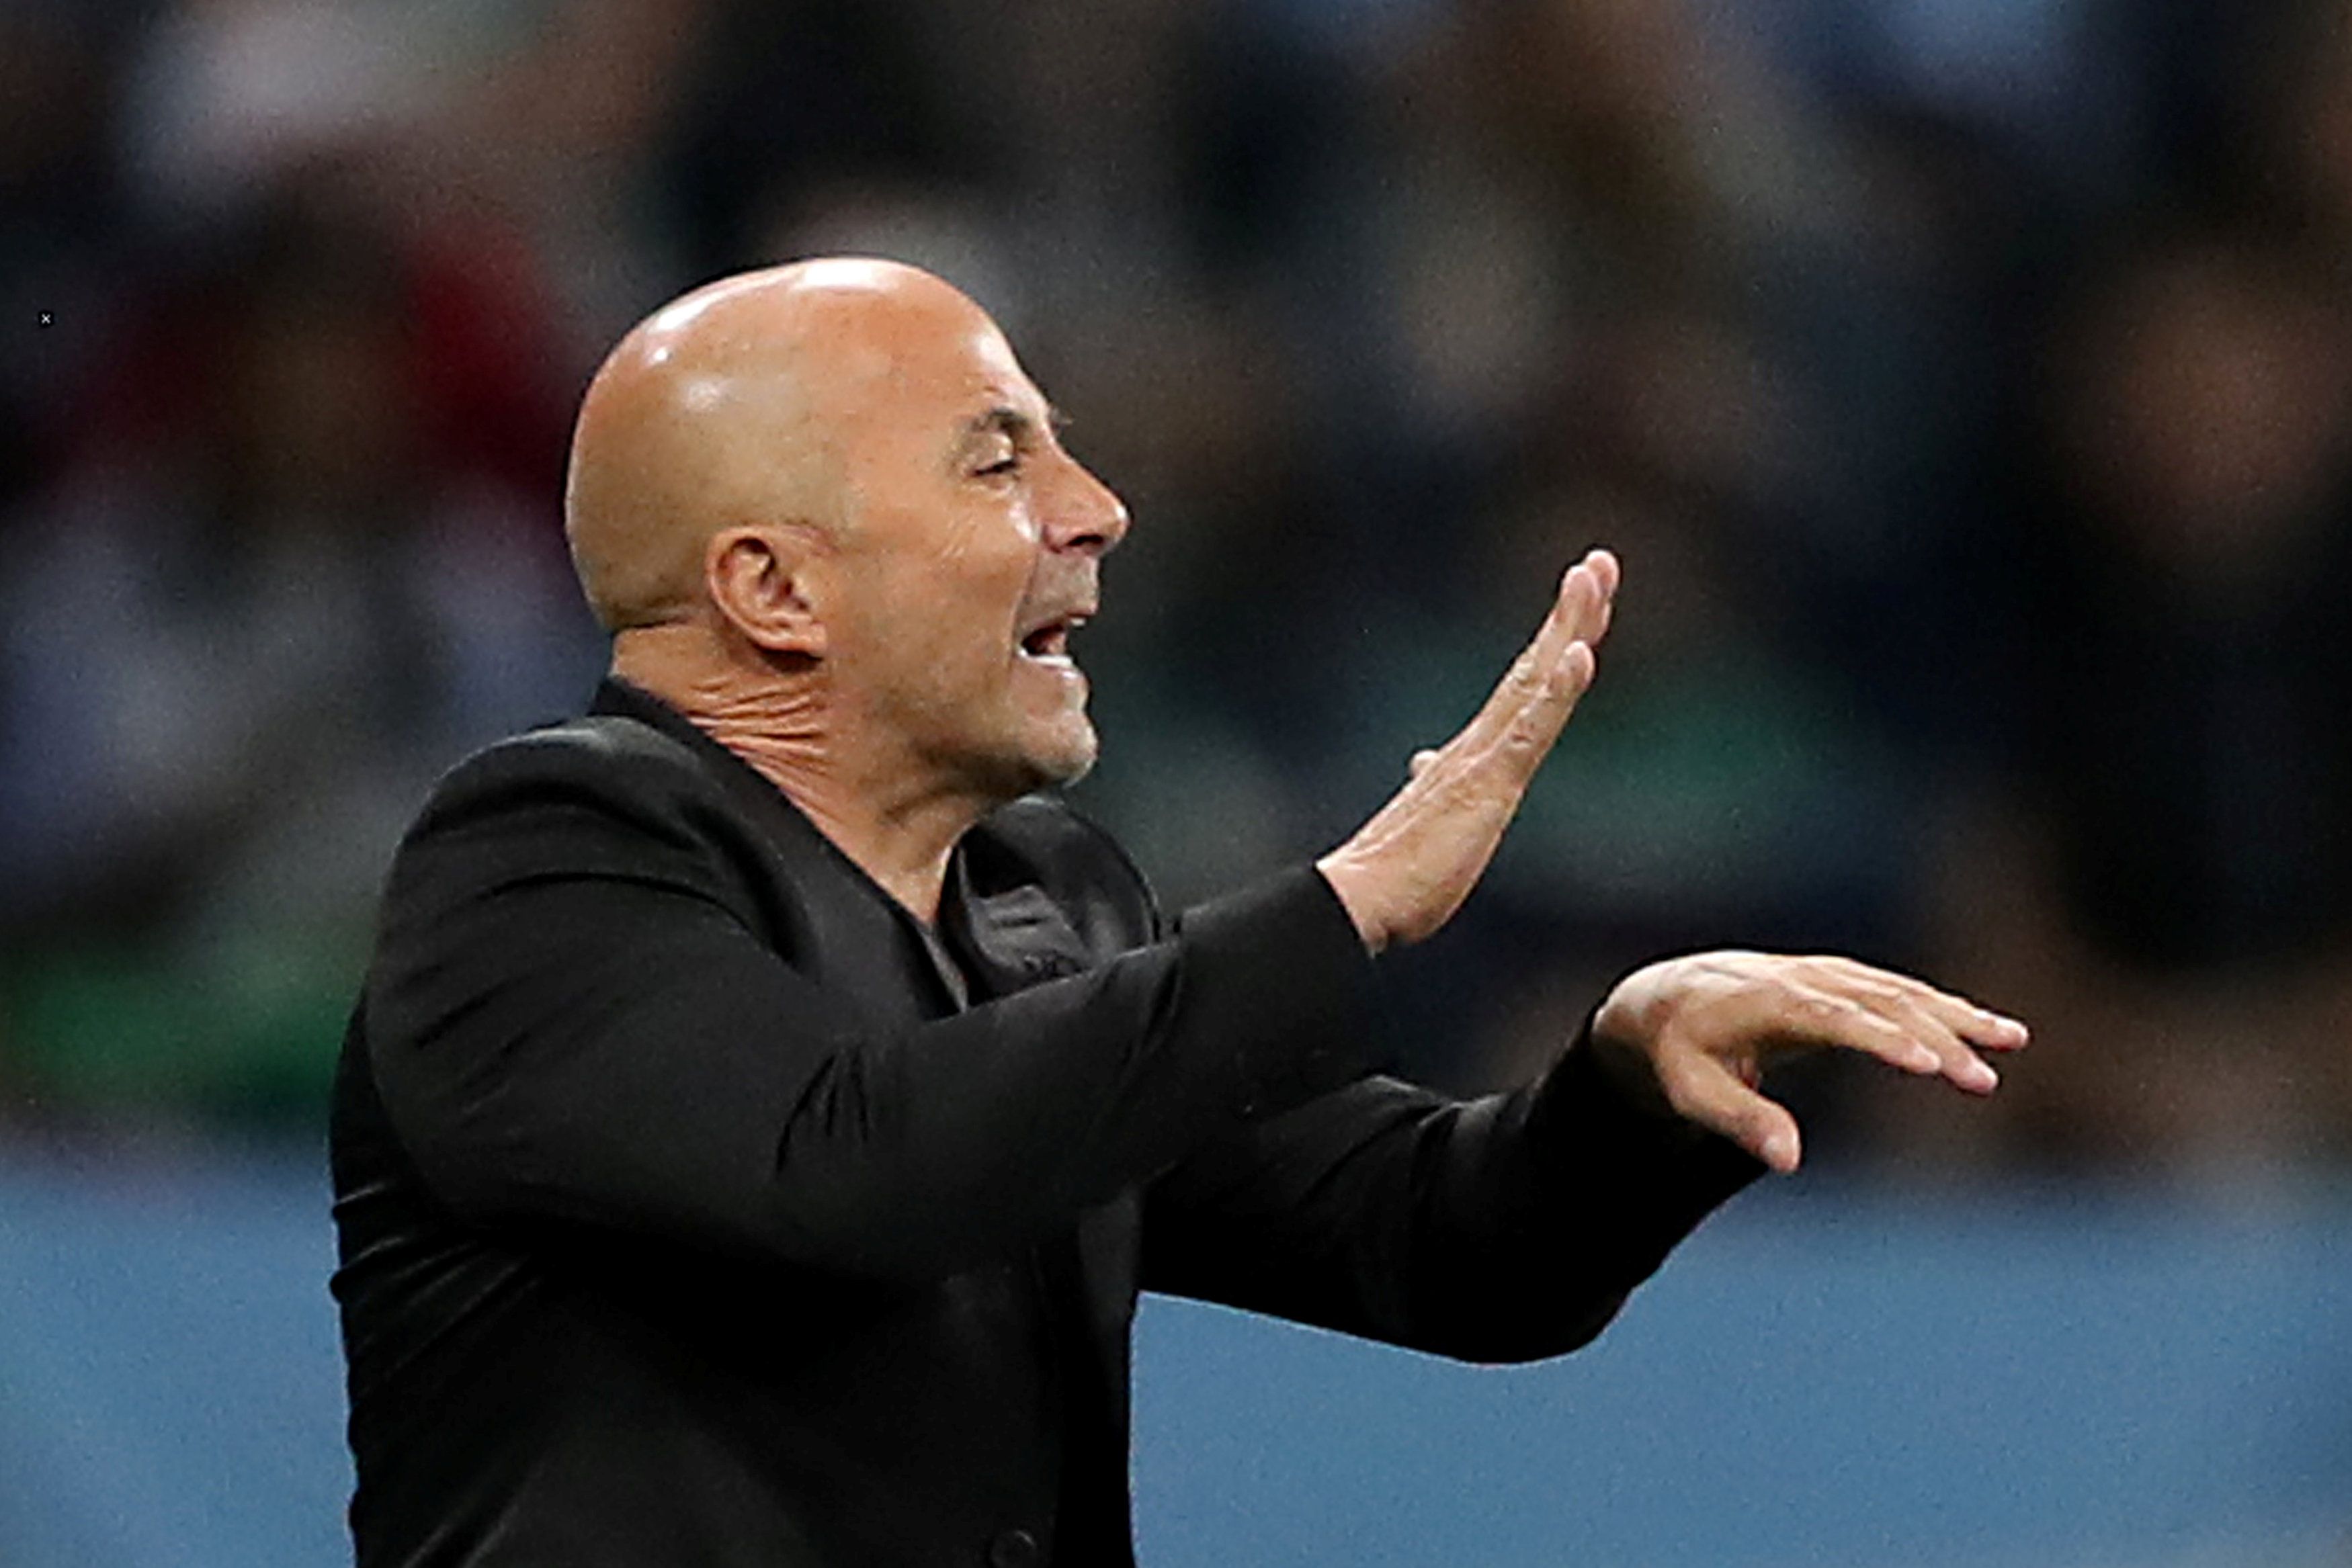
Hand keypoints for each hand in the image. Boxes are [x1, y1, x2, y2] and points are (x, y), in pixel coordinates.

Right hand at [1317, 549, 1617, 952]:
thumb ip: (1432, 783)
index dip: (1557, 639)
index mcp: (1474, 752)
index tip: (1583, 598)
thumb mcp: (1430, 819)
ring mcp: (1484, 757)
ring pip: (1536, 680)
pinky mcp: (1487, 782)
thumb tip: (1424, 760)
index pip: (1526, 685)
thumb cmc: (1396, 871)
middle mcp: (1480, 741)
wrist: (1361, 899)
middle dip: (1572, 612)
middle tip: (1599, 560)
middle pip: (1536, 665)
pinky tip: (1579, 654)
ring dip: (1568, 626)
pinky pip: (1530, 728)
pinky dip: (1557, 689)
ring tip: (1593, 577)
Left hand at [1589, 951, 2029, 1172]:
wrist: (1669, 998)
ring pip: (1900, 992)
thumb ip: (1739, 1120)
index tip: (1930, 1065)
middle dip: (1935, 1038)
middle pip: (1879, 1004)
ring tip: (2012, 1041)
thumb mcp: (1691, 1091)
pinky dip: (1946, 1008)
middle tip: (1981, 1080)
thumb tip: (1789, 1161)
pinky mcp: (1843, 980)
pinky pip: (1901, 991)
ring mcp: (1827, 975)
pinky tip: (1992, 1029)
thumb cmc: (1681, 1054)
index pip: (1833, 1017)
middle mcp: (1803, 979)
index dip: (1883, 1039)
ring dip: (1956, 1015)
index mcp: (1766, 1002)